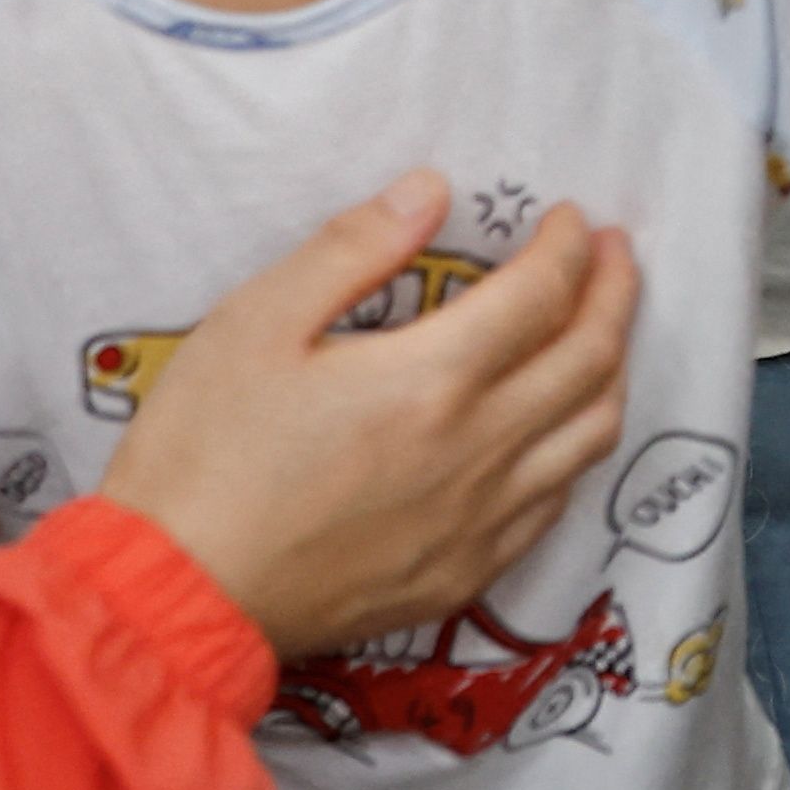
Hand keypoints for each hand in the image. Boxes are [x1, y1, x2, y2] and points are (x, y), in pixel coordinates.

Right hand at [96, 174, 640, 663]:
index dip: (569, 246)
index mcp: (431, 382)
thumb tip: (429, 191)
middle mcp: (477, 452)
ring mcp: (477, 522)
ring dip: (610, 371)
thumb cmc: (201, 456)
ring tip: (601, 333)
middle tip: (615, 255)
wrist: (173, 598)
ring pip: (590, 435)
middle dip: (615, 293)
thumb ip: (351, 249)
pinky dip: (574, 450)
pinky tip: (556, 432)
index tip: (571, 219)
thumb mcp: (254, 324)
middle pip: (590, 359)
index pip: (543, 294)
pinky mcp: (462, 576)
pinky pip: (553, 505)